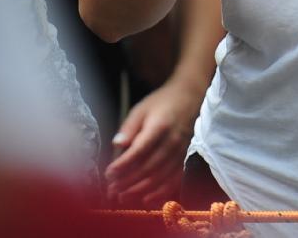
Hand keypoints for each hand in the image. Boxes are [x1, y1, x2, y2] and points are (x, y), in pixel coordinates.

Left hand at [103, 78, 206, 207]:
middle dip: (127, 182)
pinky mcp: (185, 160)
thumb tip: (116, 144)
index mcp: (159, 127)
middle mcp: (172, 142)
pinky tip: (144, 200)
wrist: (189, 98)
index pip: (139, 151)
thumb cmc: (161, 103)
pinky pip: (173, 182)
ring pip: (159, 178)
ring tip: (122, 197)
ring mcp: (180, 153)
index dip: (123, 165)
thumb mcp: (141, 109)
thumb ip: (129, 128)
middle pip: (148, 168)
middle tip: (111, 190)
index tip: (108, 173)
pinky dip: (158, 194)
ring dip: (139, 191)